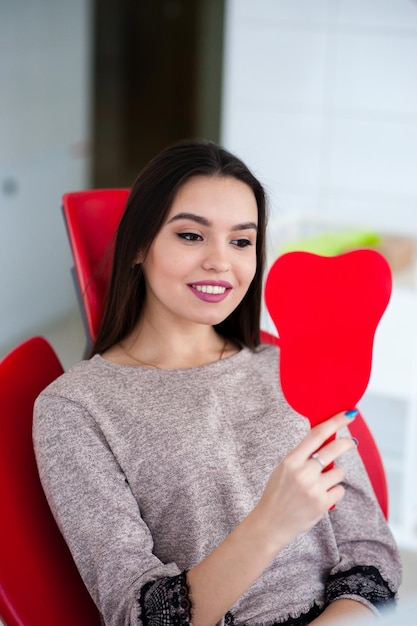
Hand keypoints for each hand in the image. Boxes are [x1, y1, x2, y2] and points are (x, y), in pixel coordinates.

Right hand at [253, 410, 356, 551]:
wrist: (270, 524)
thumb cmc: (277, 493)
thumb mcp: (284, 468)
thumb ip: (302, 456)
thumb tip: (327, 440)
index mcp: (291, 460)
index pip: (317, 434)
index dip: (335, 422)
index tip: (348, 414)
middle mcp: (303, 472)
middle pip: (334, 449)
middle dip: (346, 444)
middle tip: (351, 443)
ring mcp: (313, 488)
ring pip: (339, 472)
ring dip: (334, 476)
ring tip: (319, 485)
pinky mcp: (322, 504)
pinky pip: (339, 490)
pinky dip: (333, 492)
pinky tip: (321, 498)